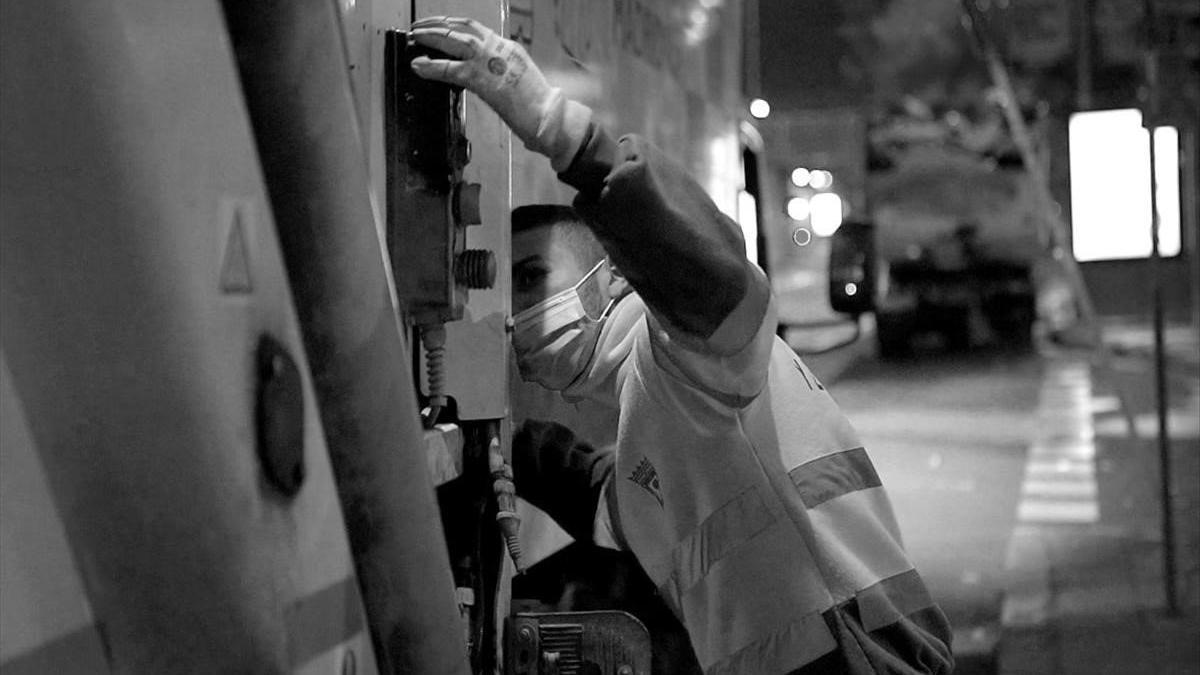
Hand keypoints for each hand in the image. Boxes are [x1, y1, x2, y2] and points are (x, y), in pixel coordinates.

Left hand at [409, 16, 552, 148]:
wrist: (546, 116)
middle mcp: (498, 48)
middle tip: (420, 28)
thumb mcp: (520, 80)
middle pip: (462, 28)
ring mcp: (488, 60)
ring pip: (454, 40)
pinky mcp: (479, 78)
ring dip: (432, 36)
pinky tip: (419, 65)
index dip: (455, 26)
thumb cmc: (537, 105)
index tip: (442, 26)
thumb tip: (490, 79)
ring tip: (415, 37)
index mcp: (508, 48)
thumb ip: (503, 73)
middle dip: (438, 25)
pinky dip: (432, 66)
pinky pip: (449, 68)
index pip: (476, 28)